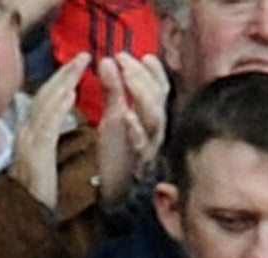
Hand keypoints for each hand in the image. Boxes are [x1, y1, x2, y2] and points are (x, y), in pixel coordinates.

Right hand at [10, 57, 86, 211]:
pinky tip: (71, 91)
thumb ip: (47, 147)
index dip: (60, 83)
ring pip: (46, 103)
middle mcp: (26, 136)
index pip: (45, 103)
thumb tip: (57, 131)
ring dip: (64, 80)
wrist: (22, 224)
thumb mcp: (42, 169)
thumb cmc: (35, 202)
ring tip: (81, 64)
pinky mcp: (36, 154)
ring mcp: (29, 144)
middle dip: (64, 73)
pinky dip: (59, 105)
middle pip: (45, 95)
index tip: (76, 69)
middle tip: (83, 56)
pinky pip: (48, 124)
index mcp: (29, 139)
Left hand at [95, 54, 167, 209]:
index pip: (160, 86)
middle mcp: (155, 128)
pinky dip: (136, 129)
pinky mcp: (139, 162)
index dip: (154, 70)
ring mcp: (149, 144)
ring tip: (126, 77)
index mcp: (151, 114)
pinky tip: (127, 115)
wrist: (117, 191)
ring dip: (141, 94)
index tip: (141, 55)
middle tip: (123, 59)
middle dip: (141, 75)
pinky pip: (142, 144)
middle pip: (157, 97)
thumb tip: (107, 60)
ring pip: (154, 117)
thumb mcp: (114, 115)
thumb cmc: (119, 153)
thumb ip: (113, 89)